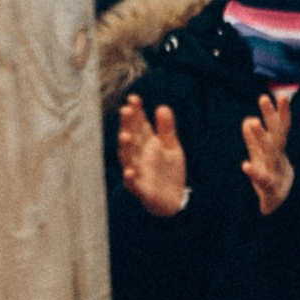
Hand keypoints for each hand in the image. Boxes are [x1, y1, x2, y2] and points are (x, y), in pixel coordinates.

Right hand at [116, 95, 189, 217]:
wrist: (174, 200)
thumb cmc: (168, 171)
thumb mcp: (171, 147)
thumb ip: (166, 129)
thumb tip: (162, 106)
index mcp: (147, 144)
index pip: (139, 125)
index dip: (136, 112)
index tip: (133, 98)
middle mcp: (139, 156)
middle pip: (132, 139)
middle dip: (128, 125)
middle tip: (126, 110)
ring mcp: (139, 173)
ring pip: (128, 159)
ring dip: (125, 148)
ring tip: (125, 135)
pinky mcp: (142, 190)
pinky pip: (134, 185)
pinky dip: (131, 178)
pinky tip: (130, 171)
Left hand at [240, 88, 294, 216]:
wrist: (282, 208)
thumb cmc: (272, 179)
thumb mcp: (262, 158)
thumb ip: (254, 140)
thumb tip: (247, 119)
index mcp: (277, 151)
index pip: (281, 128)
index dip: (281, 112)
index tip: (280, 95)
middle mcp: (278, 158)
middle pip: (277, 135)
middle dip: (271, 116)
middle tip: (263, 98)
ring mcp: (275, 172)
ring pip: (270, 153)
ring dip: (262, 137)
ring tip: (253, 122)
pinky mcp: (269, 189)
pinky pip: (261, 179)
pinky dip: (254, 172)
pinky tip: (245, 165)